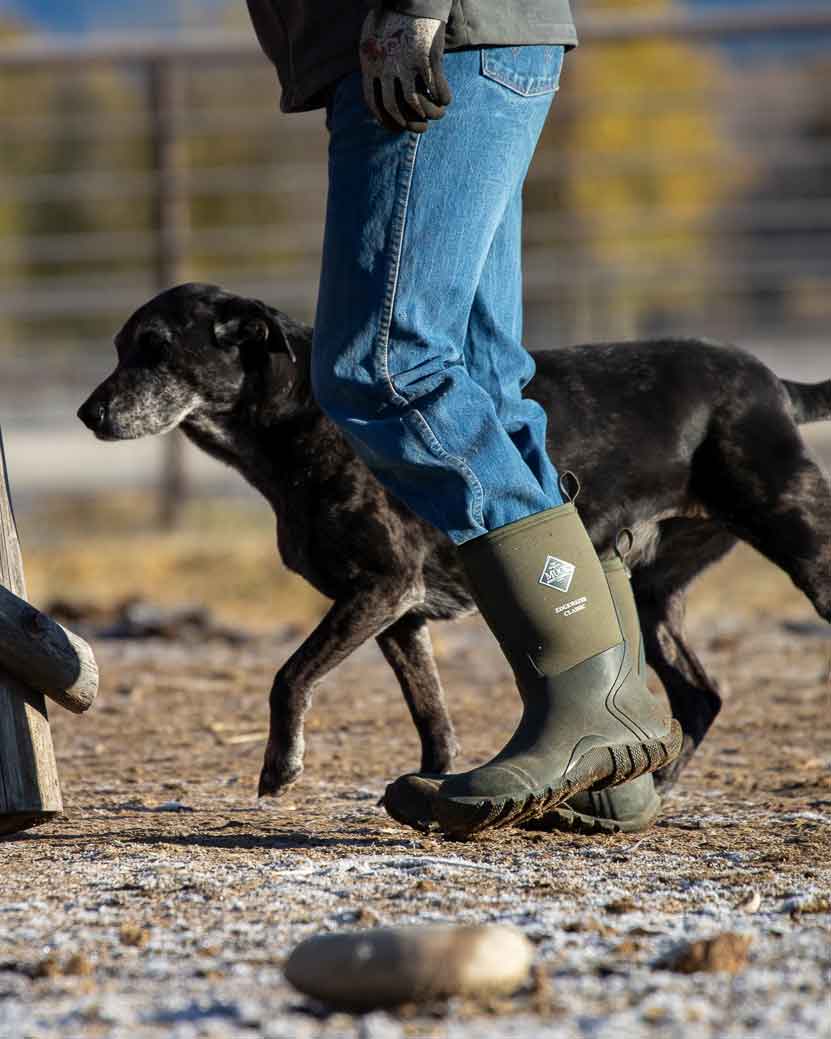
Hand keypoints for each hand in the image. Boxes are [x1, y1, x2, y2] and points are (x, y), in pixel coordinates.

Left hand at [359, 9, 452, 132]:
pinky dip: (442, 98)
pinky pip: (436, 88)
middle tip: (422, 128)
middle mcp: (387, 67)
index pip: (373, 104)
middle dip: (409, 124)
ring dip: (430, 114)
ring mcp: (407, 63)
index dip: (386, 121)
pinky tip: (445, 99)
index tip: (398, 127)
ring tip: (438, 114)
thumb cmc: (394, 17)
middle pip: (394, 108)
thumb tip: (380, 87)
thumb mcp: (373, 40)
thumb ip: (375, 64)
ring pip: (416, 104)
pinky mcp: (427, 57)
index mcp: (371, 65)